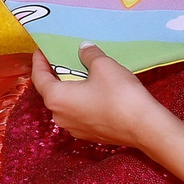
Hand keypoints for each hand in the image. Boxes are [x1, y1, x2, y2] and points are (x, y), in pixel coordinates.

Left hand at [31, 47, 170, 150]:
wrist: (145, 127)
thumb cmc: (119, 95)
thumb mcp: (103, 66)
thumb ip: (89, 55)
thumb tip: (83, 48)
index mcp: (56, 99)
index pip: (39, 77)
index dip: (39, 61)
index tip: (42, 50)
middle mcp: (59, 116)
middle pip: (51, 91)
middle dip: (56, 74)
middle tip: (63, 58)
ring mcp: (74, 128)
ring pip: (66, 103)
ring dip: (70, 88)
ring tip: (80, 73)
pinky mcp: (89, 134)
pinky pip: (79, 113)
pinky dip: (81, 100)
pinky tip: (93, 91)